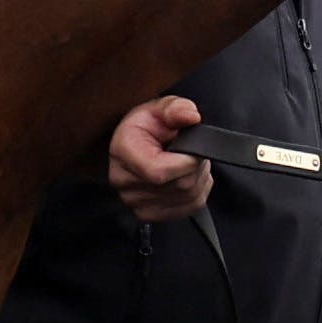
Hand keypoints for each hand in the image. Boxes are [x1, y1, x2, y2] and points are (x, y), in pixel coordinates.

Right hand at [107, 97, 213, 222]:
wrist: (137, 145)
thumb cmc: (147, 126)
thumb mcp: (160, 108)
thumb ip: (175, 108)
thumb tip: (191, 116)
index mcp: (123, 151)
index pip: (159, 171)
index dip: (186, 161)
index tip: (193, 148)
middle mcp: (123, 181)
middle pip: (179, 185)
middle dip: (196, 166)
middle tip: (192, 150)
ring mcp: (134, 202)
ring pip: (189, 197)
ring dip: (199, 178)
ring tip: (187, 161)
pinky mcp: (149, 214)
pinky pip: (189, 208)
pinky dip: (197, 192)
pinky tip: (186, 176)